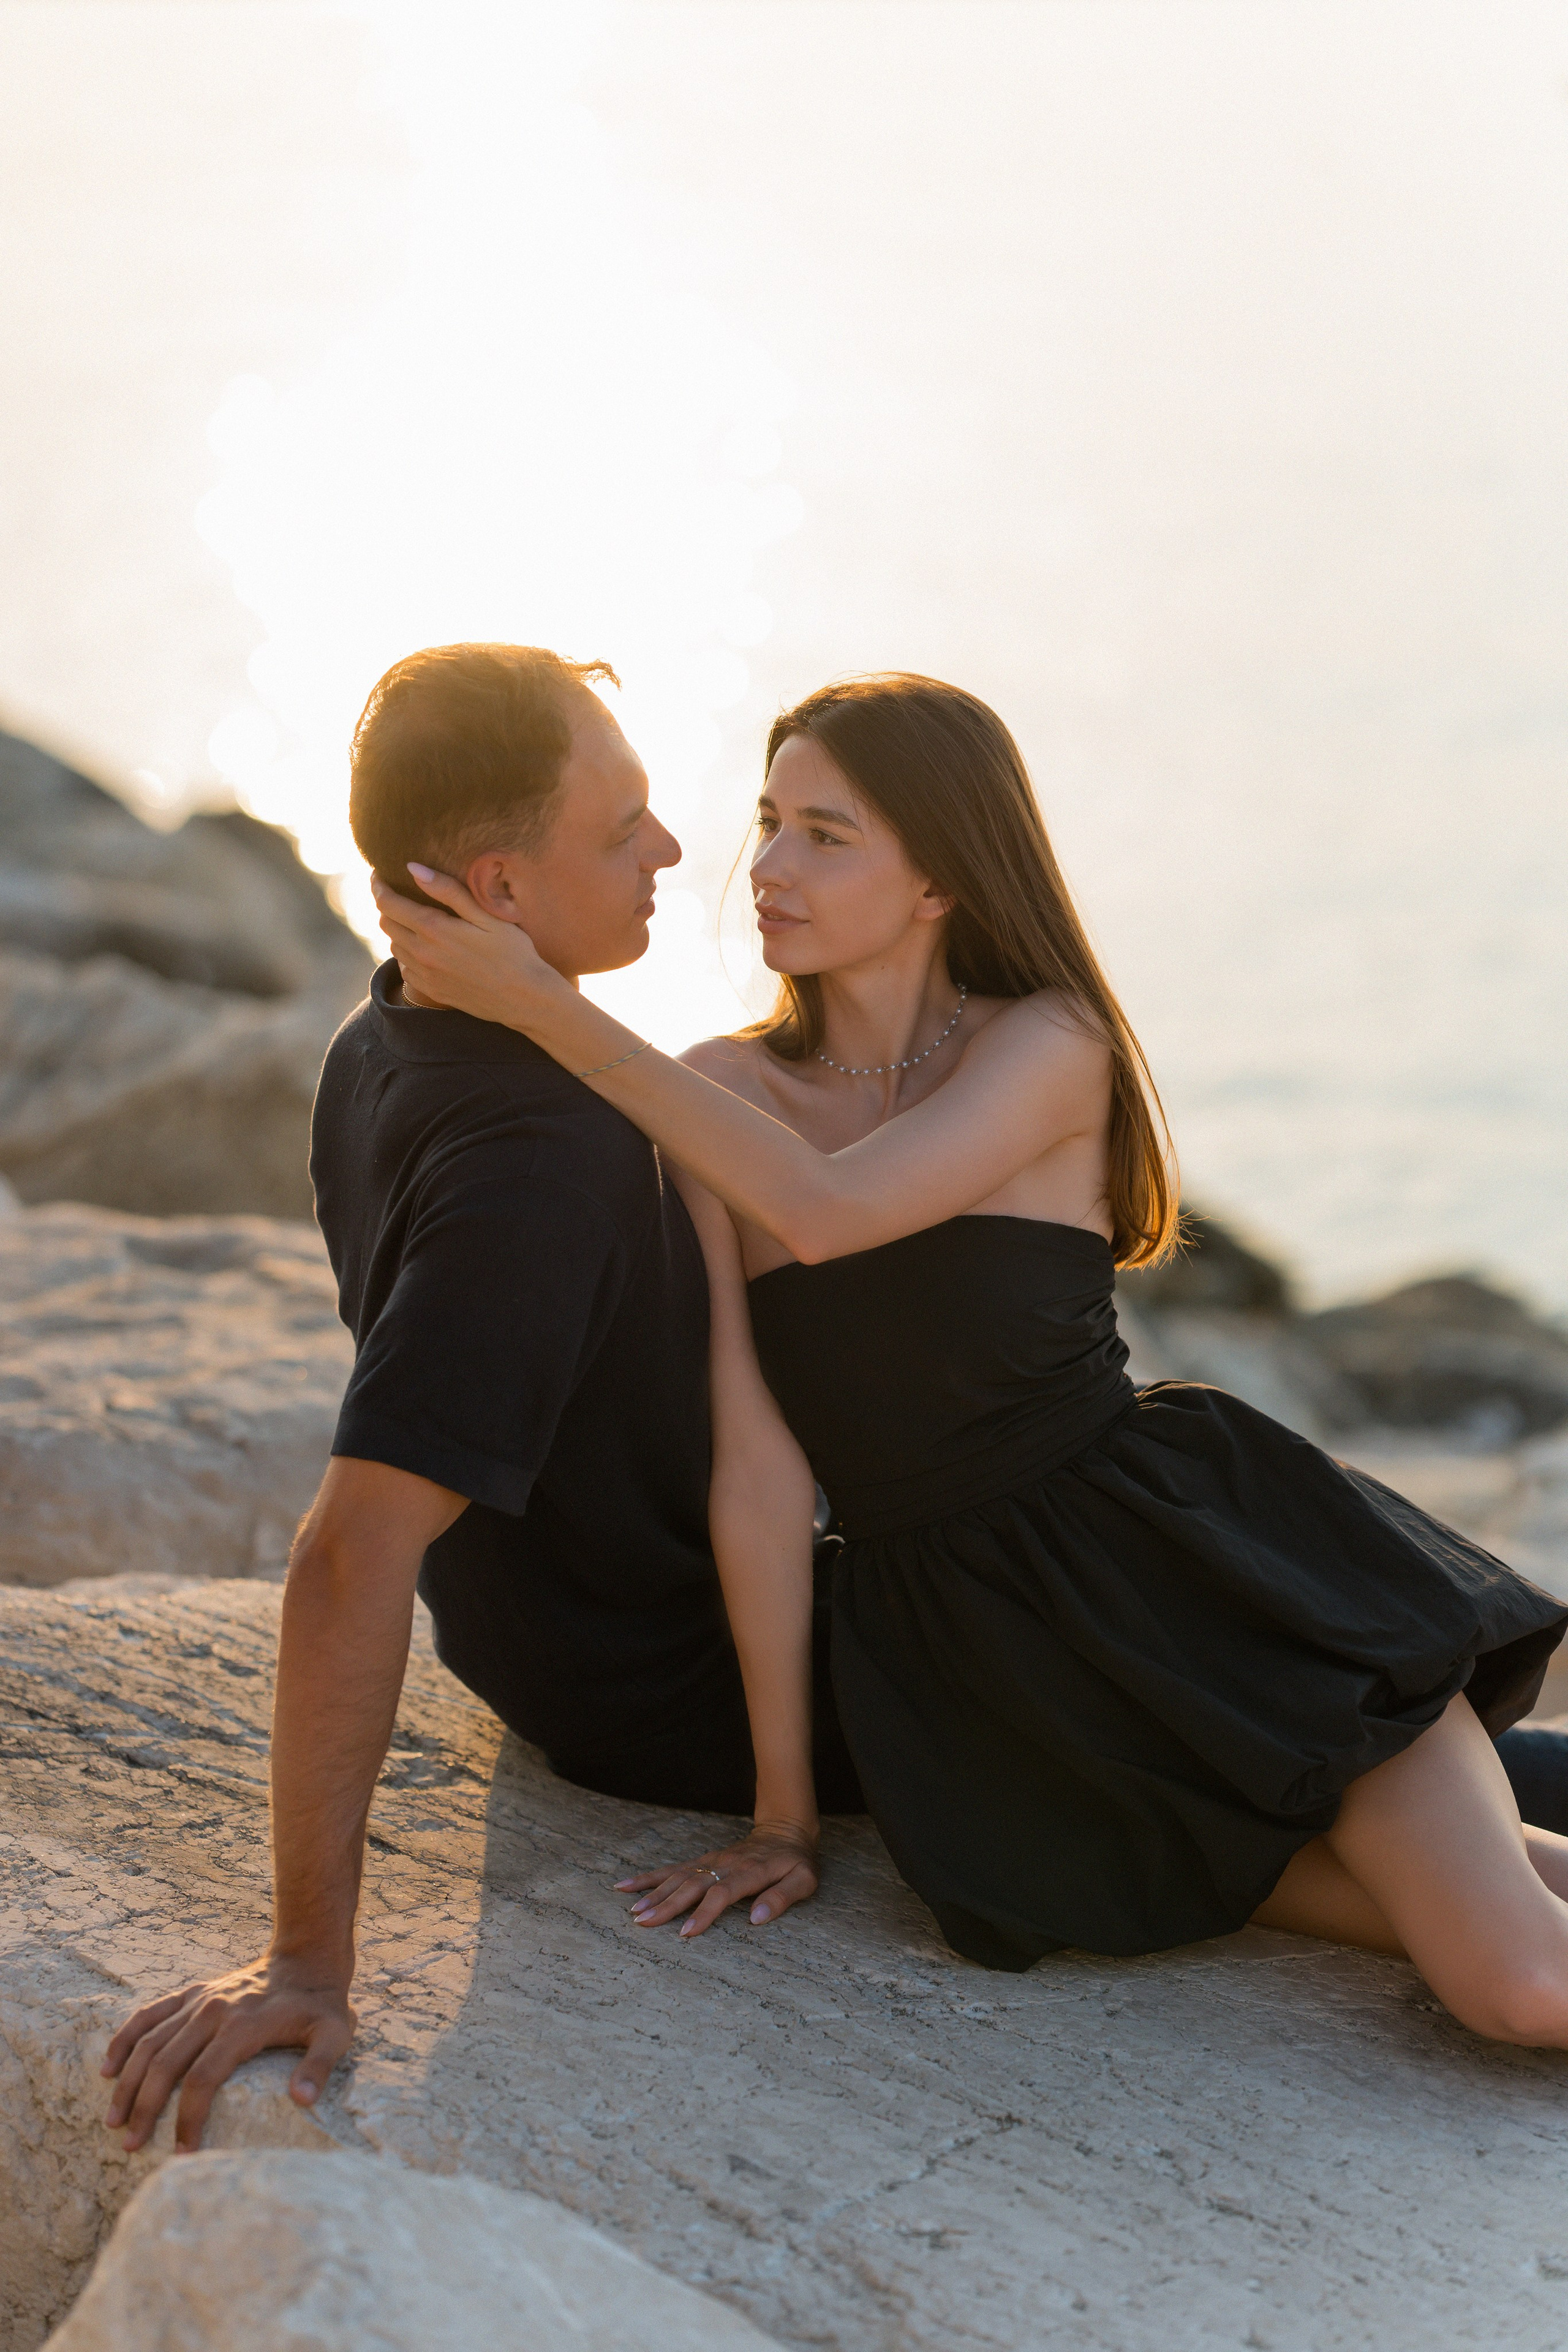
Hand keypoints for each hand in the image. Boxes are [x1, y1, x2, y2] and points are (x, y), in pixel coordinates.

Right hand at [101, 1953, 354, 2152]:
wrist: (307, 1958)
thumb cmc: (320, 2005)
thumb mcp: (334, 2034)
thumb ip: (319, 2065)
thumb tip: (302, 2100)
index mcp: (242, 2026)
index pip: (203, 2079)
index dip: (188, 2119)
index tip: (182, 2154)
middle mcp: (213, 2011)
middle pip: (166, 2064)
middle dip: (144, 2108)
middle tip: (130, 2146)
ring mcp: (198, 2000)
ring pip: (149, 2042)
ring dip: (127, 2081)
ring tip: (113, 2120)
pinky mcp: (191, 1993)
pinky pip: (148, 2015)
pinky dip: (124, 2039)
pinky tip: (107, 2068)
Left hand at [371, 866, 562, 1027]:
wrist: (526, 999)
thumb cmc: (513, 951)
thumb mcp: (487, 915)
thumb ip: (448, 890)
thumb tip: (413, 868)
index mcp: (434, 929)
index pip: (387, 902)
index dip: (378, 884)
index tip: (378, 873)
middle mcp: (422, 954)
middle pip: (385, 922)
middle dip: (386, 904)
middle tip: (396, 891)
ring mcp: (425, 976)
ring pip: (394, 945)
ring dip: (397, 928)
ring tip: (414, 917)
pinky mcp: (432, 991)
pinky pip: (405, 968)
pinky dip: (408, 952)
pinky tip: (426, 946)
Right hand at [615, 1820, 819, 1939]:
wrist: (786, 1830)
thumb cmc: (796, 1862)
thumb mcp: (804, 1879)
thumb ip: (783, 1897)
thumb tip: (757, 1918)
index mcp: (749, 1872)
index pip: (722, 1893)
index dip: (704, 1912)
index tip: (686, 1933)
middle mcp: (725, 1864)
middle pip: (692, 1885)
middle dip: (667, 1905)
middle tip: (644, 1923)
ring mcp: (711, 1860)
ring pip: (678, 1876)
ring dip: (654, 1893)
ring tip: (632, 1911)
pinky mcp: (702, 1860)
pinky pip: (672, 1868)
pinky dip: (648, 1877)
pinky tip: (625, 1885)